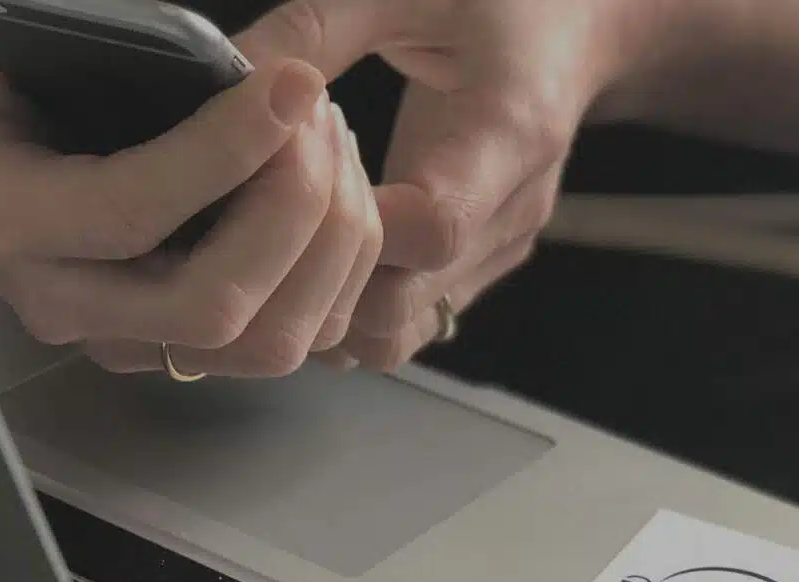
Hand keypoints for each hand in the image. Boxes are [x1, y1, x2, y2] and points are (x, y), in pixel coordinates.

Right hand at [0, 0, 382, 377]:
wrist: (16, 201)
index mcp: (15, 230)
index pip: (127, 213)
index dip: (220, 152)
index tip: (289, 83)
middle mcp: (81, 308)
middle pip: (213, 304)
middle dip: (291, 209)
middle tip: (319, 116)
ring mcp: (148, 344)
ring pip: (270, 340)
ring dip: (330, 239)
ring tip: (333, 140)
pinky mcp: (205, 354)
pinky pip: (305, 338)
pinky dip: (345, 267)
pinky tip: (342, 188)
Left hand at [234, 0, 645, 369]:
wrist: (573, 29)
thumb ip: (317, 28)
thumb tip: (225, 76)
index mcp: (509, 131)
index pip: (433, 227)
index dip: (345, 228)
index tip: (287, 186)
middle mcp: (514, 209)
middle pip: (402, 304)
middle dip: (318, 276)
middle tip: (269, 217)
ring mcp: (502, 249)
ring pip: (400, 335)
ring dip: (331, 305)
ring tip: (290, 240)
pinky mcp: (484, 268)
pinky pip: (410, 325)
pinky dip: (357, 307)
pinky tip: (323, 252)